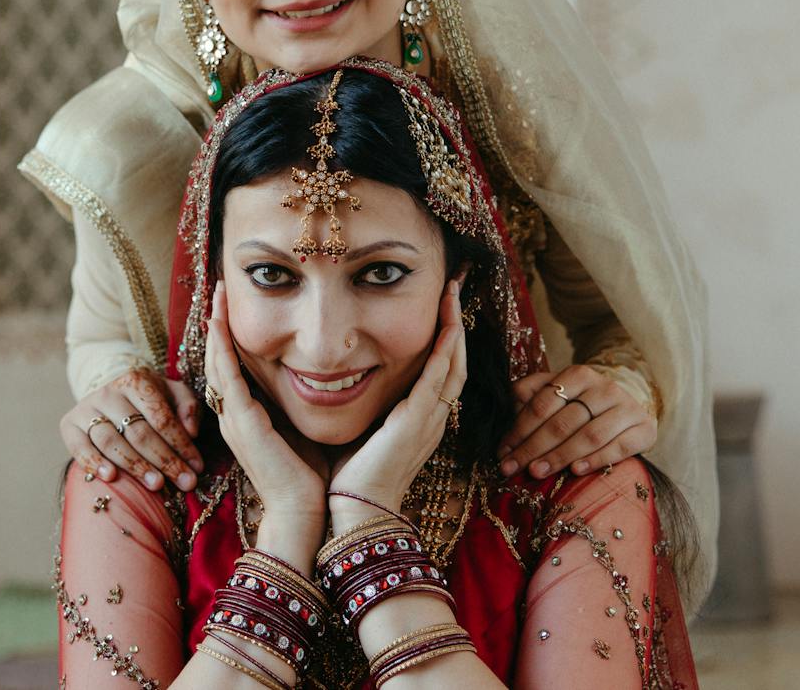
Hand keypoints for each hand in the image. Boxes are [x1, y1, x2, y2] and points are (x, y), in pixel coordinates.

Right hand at [59, 367, 203, 491]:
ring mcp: (86, 408)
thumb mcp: (172, 394)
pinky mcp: (69, 424)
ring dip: (135, 465)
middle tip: (184, 481)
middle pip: (138, 431)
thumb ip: (188, 407)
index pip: (161, 417)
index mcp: (136, 381)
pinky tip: (111, 477)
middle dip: (164, 460)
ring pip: (111, 440)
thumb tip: (192, 431)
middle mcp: (109, 392)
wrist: (109, 394)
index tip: (197, 467)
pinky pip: (79, 446)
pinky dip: (93, 462)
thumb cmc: (148, 400)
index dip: (181, 444)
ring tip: (156, 484)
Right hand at [204, 280, 327, 521]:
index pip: (231, 367)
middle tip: (219, 287)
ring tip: (216, 293)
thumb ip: (297, 405)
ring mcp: (234, 418)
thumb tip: (320, 378)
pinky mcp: (241, 422)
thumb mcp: (300, 429)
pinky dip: (220, 348)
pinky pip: (225, 377)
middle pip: (217, 358)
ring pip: (216, 362)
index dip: (228, 335)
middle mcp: (234, 415)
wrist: (304, 513)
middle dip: (216, 321)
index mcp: (247, 417)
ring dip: (214, 325)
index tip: (232, 304)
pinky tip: (218, 323)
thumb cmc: (309, 478)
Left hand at [327, 280, 466, 527]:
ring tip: (452, 293)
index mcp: (420, 420)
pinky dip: (445, 350)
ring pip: (453, 364)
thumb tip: (344, 379)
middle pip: (455, 361)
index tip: (439, 306)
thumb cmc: (351, 478)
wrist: (356, 512)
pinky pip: (439, 378)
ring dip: (454, 326)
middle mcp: (432, 418)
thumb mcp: (364, 430)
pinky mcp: (416, 421)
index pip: (441, 370)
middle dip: (455, 322)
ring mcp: (429, 420)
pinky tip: (449, 325)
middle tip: (453, 287)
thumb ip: (366, 406)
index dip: (444, 338)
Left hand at [496, 364, 657, 478]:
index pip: (542, 404)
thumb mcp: (556, 392)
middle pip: (563, 422)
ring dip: (560, 456)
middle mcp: (605, 388)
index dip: (519, 429)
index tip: (502, 452)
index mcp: (578, 374)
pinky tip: (575, 470)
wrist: (627, 408)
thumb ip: (530, 395)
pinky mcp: (644, 429)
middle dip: (534, 447)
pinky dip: (596, 459)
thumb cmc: (582, 403)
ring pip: (589, 435)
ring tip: (537, 471)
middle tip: (512, 467)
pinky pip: (619, 448)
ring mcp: (627, 408)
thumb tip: (506, 408)